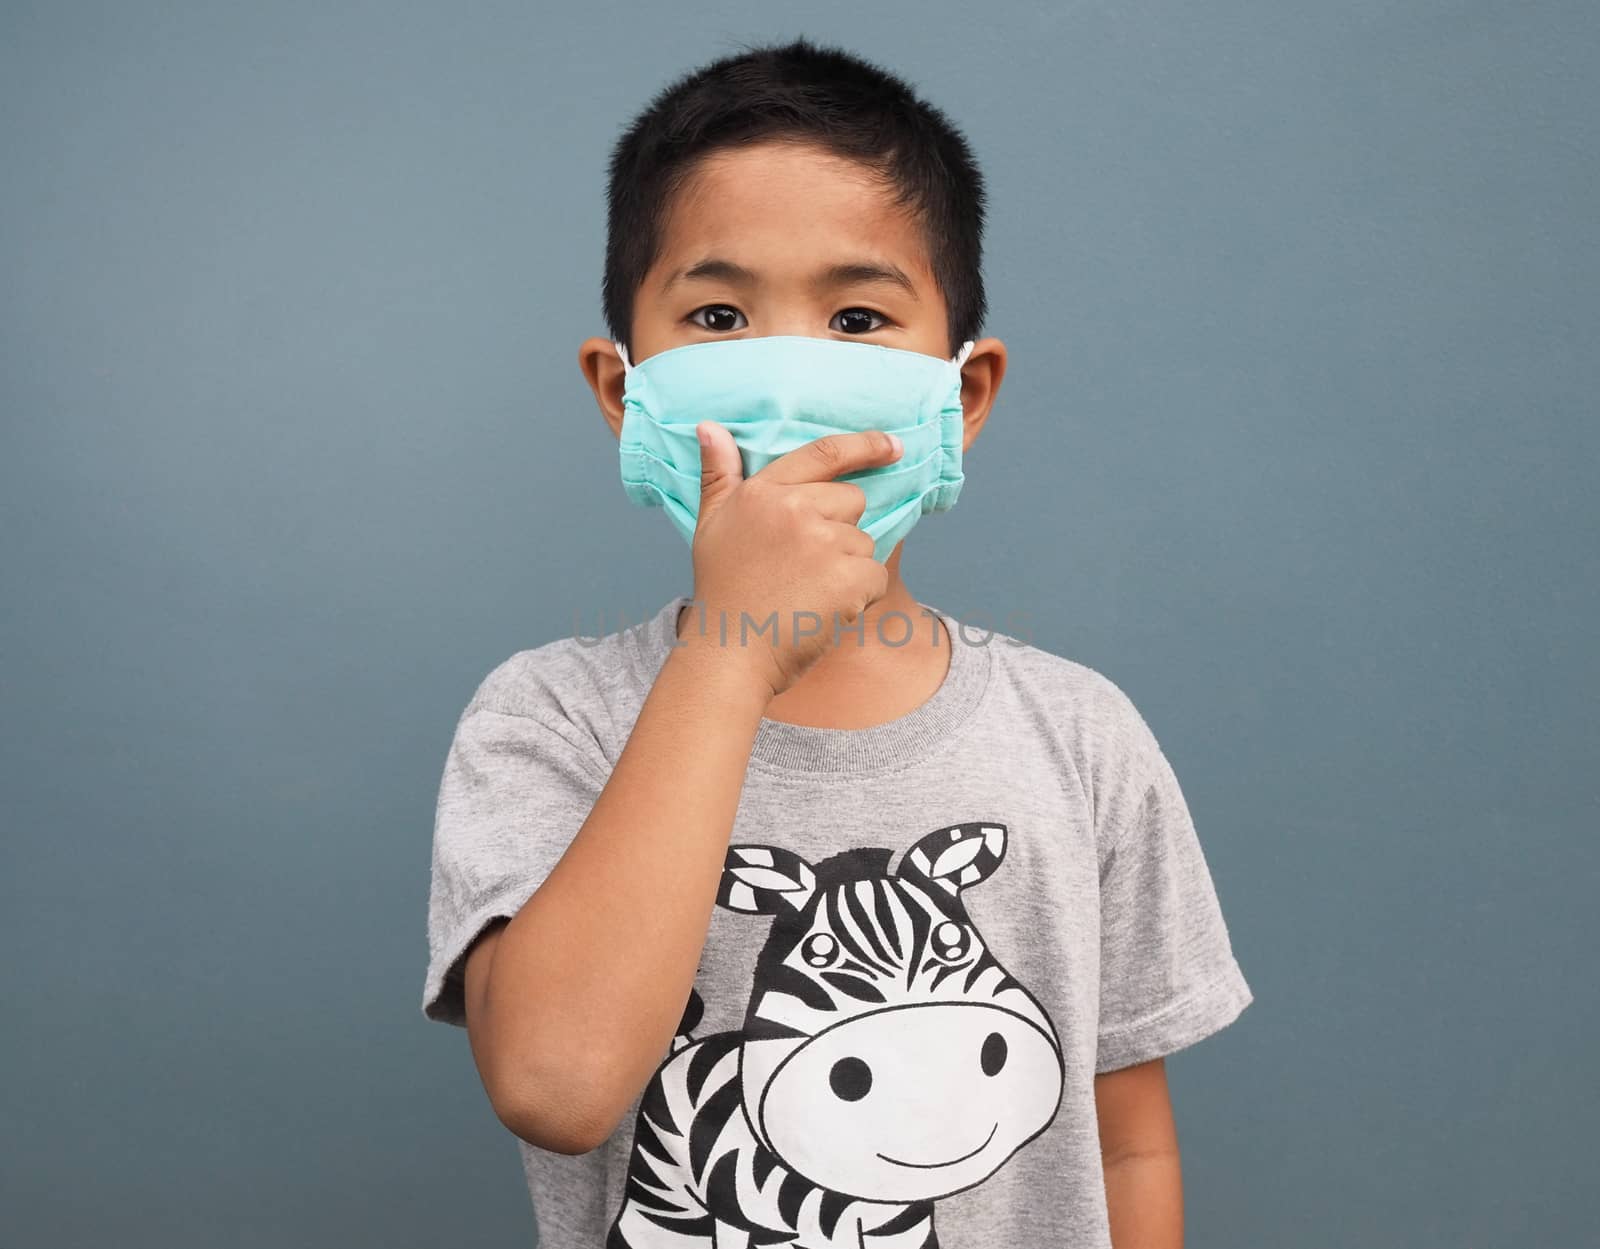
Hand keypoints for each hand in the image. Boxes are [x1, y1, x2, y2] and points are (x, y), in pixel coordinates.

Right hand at [686, 422, 901, 698]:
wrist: (730, 654)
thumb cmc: (722, 591)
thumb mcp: (711, 524)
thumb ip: (718, 474)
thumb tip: (709, 427)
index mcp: (763, 491)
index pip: (824, 454)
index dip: (865, 445)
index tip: (893, 445)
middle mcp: (793, 508)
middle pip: (852, 501)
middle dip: (840, 531)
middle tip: (803, 569)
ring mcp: (822, 541)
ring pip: (863, 543)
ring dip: (847, 569)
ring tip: (807, 595)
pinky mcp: (847, 576)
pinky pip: (875, 576)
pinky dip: (859, 597)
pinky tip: (824, 611)